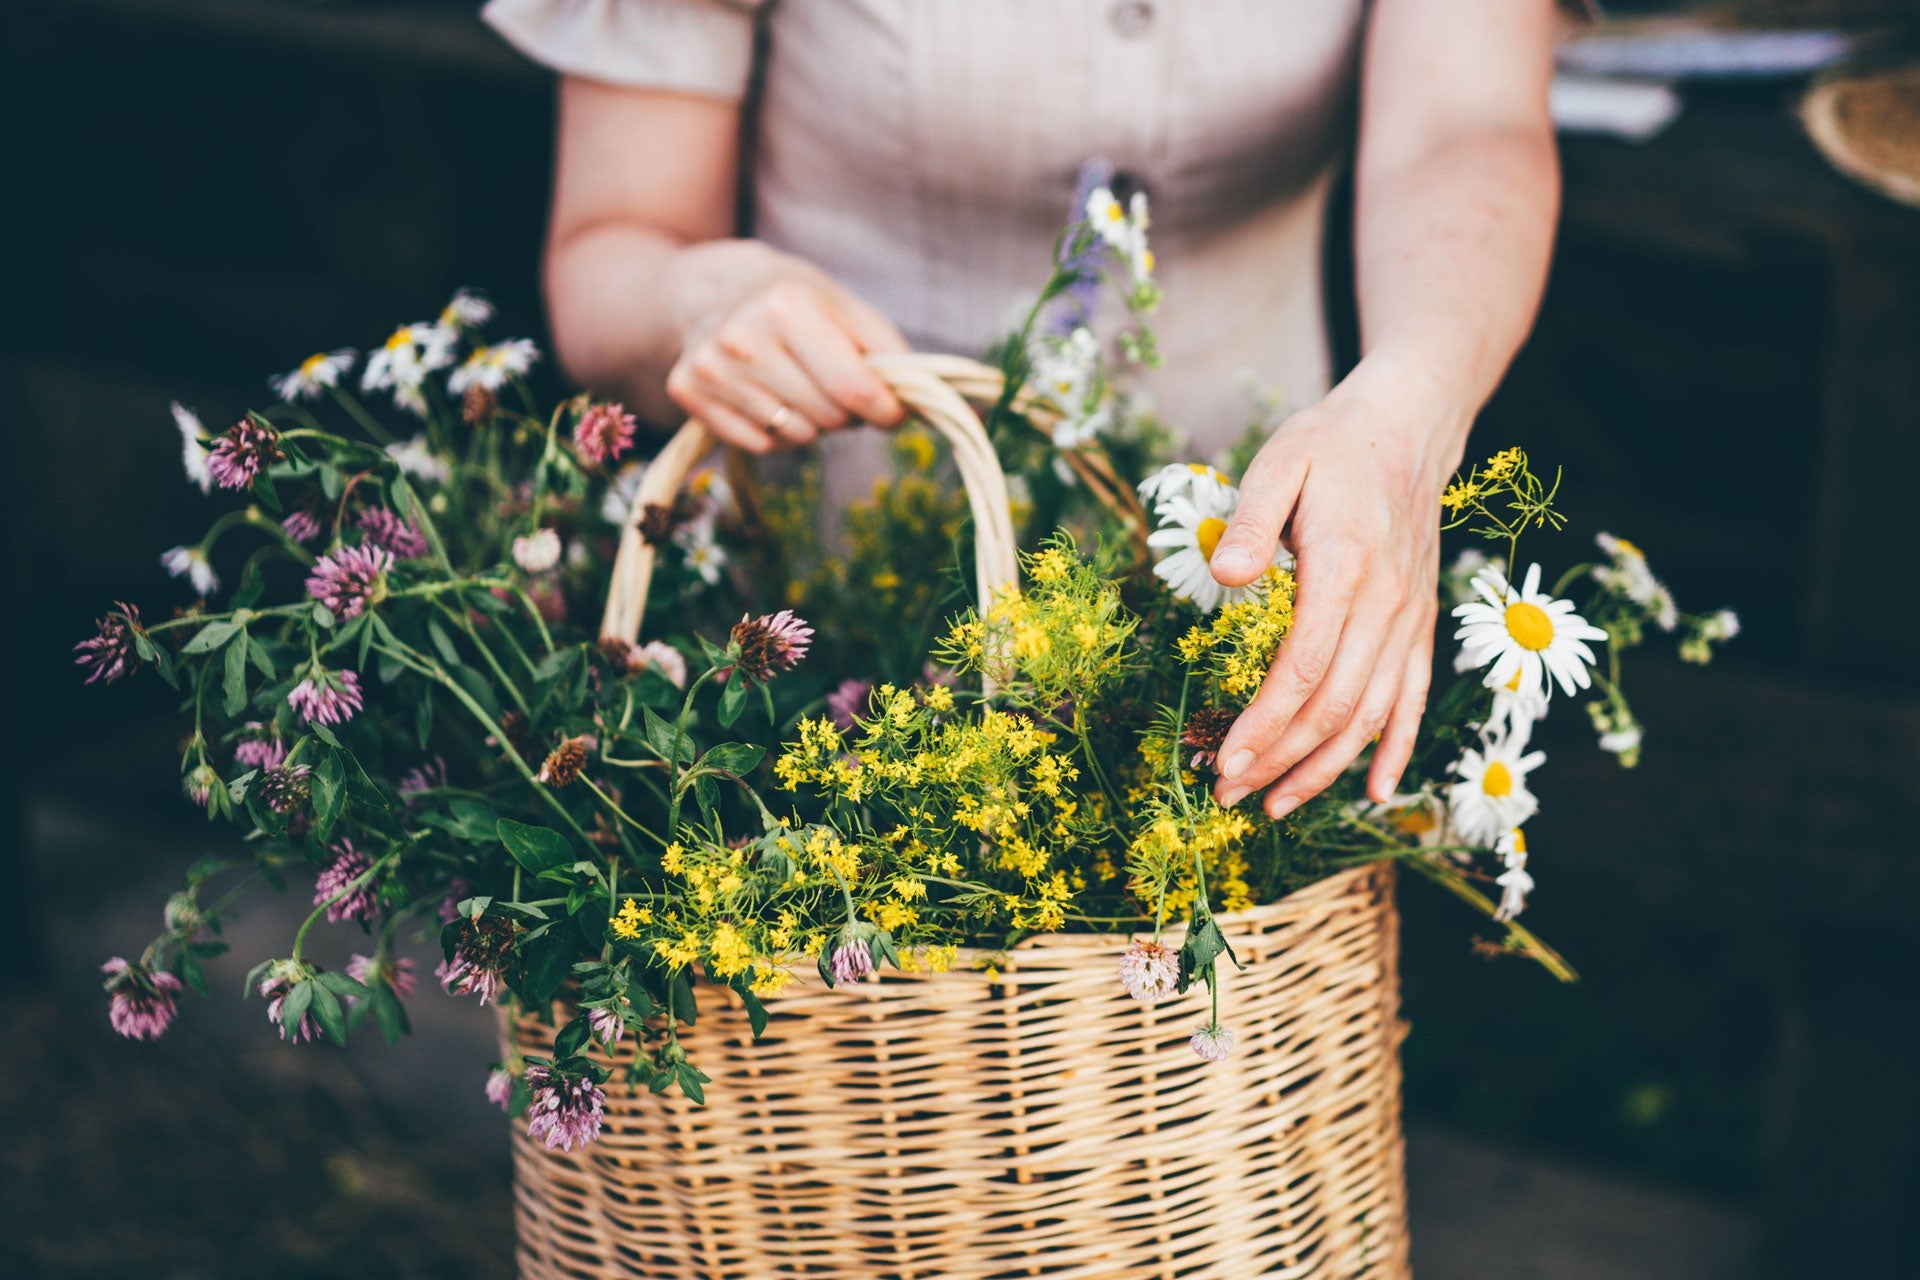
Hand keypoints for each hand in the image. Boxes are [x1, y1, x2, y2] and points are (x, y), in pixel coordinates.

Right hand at [665, 244, 910, 452]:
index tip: (892, 409)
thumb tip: (914, 404)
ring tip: (796, 383)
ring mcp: (711, 368)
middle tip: (833, 383)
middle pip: (828, 417)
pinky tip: (766, 396)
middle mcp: (742, 337)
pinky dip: (775, 432)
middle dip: (845, 410)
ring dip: (810, 421)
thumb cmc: (795, 299)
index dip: (884, 409)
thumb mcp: (847, 308)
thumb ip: (888, 353)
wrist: (714, 287)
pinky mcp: (687, 392)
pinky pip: (759, 445)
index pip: (853, 389)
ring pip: (795, 437)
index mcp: (787, 306)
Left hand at [1206, 359, 1466, 816]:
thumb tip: (1225, 574)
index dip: (1264, 725)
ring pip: (1373, 715)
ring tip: (1277, 806)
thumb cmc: (1331, 444)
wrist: (1410, 427)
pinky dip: (1395, 749)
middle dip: (1280, 760)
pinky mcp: (1420, 625)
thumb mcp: (1279, 462)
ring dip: (1325, 769)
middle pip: (1334, 706)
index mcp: (1344, 567)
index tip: (1225, 761)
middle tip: (1229, 795)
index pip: (1303, 670)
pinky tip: (1373, 792)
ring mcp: (1409, 619)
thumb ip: (1252, 520)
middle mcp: (1385, 604)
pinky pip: (1414, 698)